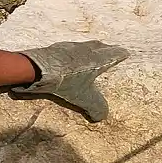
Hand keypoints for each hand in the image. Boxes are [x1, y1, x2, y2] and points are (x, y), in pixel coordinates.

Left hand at [11, 40, 129, 122]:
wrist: (36, 69)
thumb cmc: (65, 81)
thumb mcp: (84, 99)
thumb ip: (96, 108)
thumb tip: (101, 117)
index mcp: (97, 59)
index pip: (113, 54)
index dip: (119, 54)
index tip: (125, 53)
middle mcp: (84, 49)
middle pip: (98, 46)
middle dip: (105, 48)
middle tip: (109, 49)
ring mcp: (68, 46)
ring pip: (83, 45)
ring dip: (88, 48)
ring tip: (90, 51)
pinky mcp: (53, 48)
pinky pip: (67, 48)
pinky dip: (71, 51)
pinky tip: (67, 55)